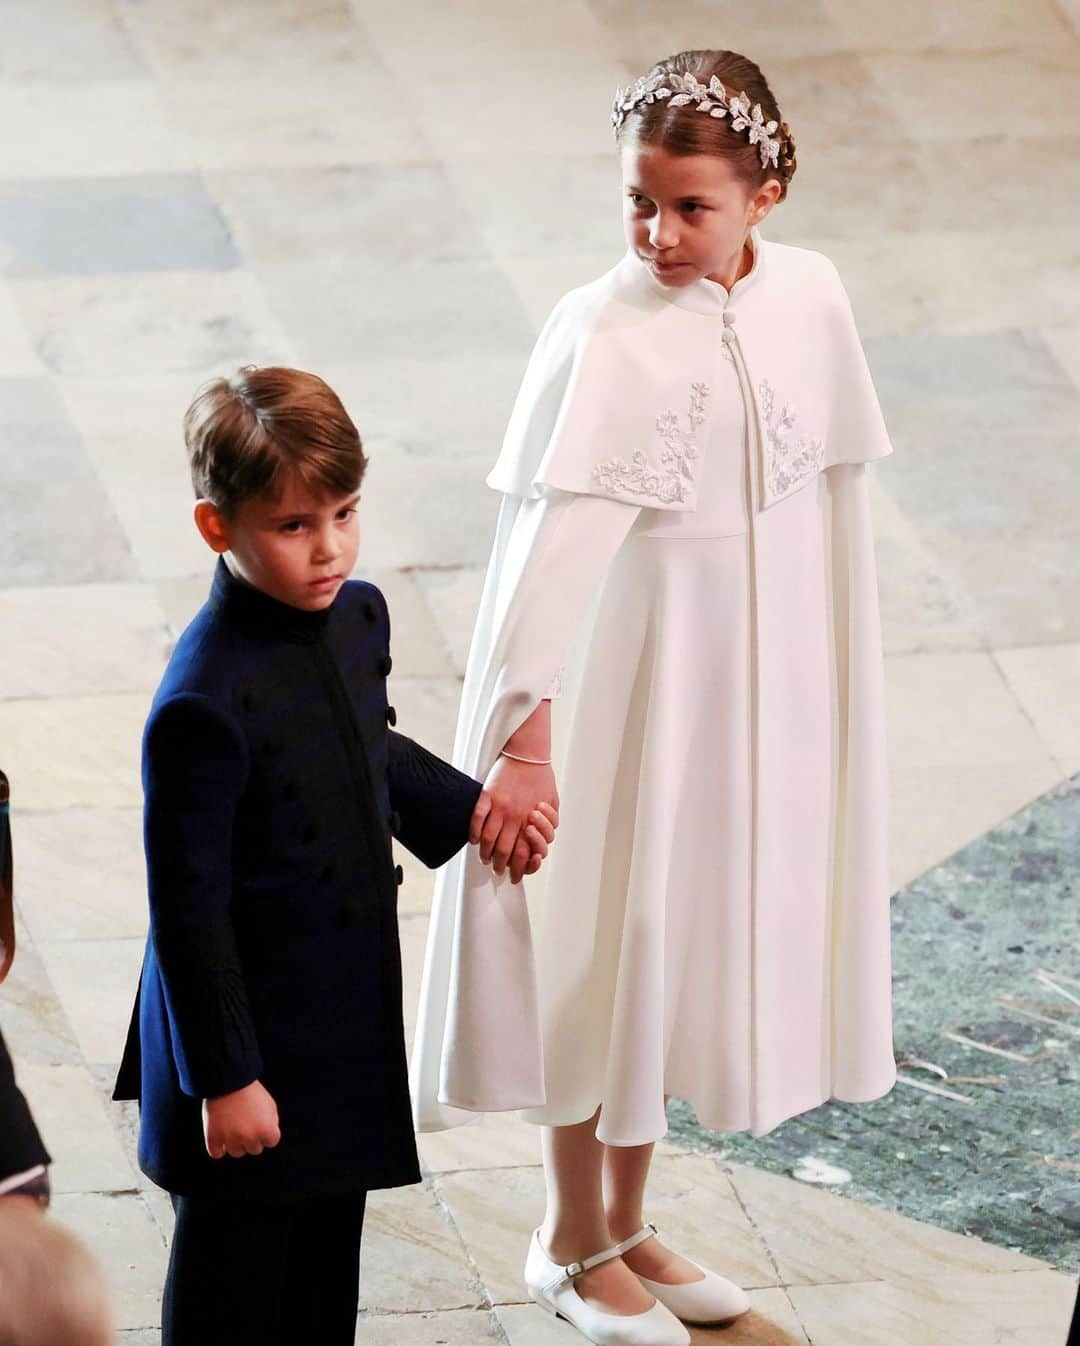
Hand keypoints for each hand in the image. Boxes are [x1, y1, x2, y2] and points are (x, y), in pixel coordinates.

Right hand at [202, 1080, 280, 1159]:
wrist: (228, 1079)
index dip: (266, 1130)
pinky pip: (217, 1153)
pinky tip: (221, 1134)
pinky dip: (218, 1147)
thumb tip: (267, 1138)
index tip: (260, 1118)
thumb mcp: (270, 1105)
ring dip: (236, 1142)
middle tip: (245, 1120)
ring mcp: (230, 1139)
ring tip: (233, 1124)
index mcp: (267, 1130)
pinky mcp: (213, 1138)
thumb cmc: (251, 1092)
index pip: (271, 1142)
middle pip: (254, 1149)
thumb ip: (272, 1123)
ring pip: (237, 1152)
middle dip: (252, 1137)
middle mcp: (249, 1138)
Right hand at [470, 758, 558, 882]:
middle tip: (498, 871)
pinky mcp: (488, 795)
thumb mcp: (553, 804)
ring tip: (485, 859)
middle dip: (501, 865)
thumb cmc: (542, 780)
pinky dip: (473, 832)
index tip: (514, 876)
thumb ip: (548, 825)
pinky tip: (473, 841)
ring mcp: (500, 806)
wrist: (529, 754)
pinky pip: (477, 817)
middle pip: (505, 851)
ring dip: (486, 853)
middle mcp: (516, 816)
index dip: (519, 870)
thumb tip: (541, 843)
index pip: (524, 854)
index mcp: (533, 821)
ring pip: (489, 838)